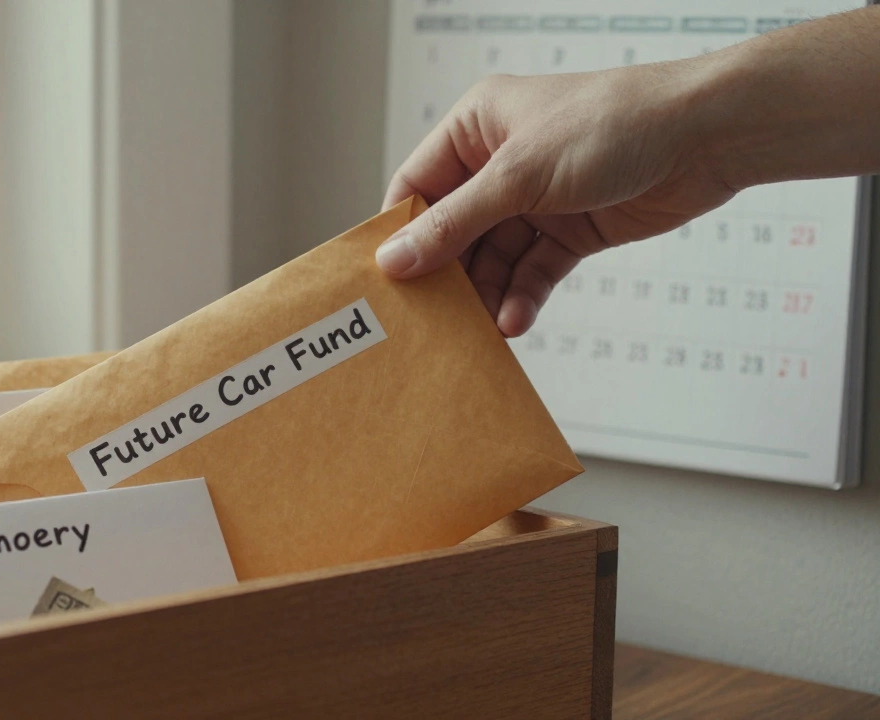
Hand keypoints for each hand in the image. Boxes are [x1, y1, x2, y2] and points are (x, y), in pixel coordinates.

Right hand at [379, 62, 736, 336]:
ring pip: (492, 259)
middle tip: (428, 319)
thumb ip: (454, 223)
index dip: (399, 233)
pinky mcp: (571, 231)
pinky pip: (532, 272)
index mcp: (476, 128)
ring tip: (475, 331)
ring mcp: (536, 200)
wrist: (706, 138)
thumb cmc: (613, 124)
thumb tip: (396, 259)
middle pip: (452, 230)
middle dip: (444, 274)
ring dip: (486, 295)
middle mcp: (500, 164)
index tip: (383, 281)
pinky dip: (522, 297)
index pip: (417, 186)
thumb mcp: (519, 176)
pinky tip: (514, 322)